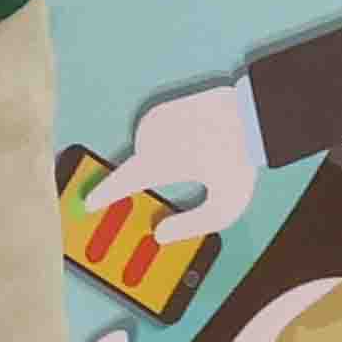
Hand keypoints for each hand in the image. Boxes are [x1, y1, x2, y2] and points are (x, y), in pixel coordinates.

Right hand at [116, 72, 269, 227]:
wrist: (252, 114)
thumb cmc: (238, 161)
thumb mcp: (223, 207)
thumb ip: (190, 226)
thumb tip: (159, 234)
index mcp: (161, 162)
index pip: (123, 183)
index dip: (104, 195)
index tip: (89, 204)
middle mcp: (151, 138)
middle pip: (140, 168)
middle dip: (155, 176)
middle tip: (189, 174)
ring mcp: (154, 119)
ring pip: (146, 150)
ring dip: (162, 158)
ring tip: (198, 154)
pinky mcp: (161, 107)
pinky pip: (153, 133)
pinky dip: (165, 140)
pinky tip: (192, 139)